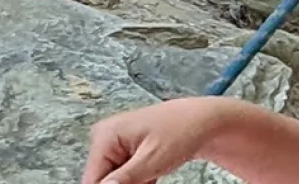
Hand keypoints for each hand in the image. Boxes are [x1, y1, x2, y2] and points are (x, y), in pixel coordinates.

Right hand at [80, 96, 237, 183]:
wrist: (205, 120)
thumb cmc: (183, 129)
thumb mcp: (152, 160)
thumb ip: (124, 179)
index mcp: (106, 135)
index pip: (93, 179)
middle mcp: (107, 137)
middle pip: (104, 180)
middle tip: (148, 179)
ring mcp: (118, 144)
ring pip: (116, 181)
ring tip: (153, 174)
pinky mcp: (129, 152)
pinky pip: (126, 176)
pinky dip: (140, 181)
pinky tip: (154, 174)